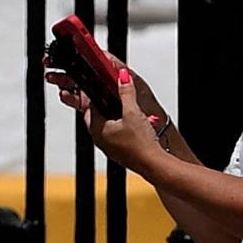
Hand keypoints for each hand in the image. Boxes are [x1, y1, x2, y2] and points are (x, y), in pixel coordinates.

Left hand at [44, 60, 168, 172]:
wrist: (152, 164)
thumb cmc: (140, 143)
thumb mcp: (133, 112)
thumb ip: (126, 93)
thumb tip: (122, 77)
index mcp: (97, 129)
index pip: (90, 107)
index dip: (98, 96)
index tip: (105, 89)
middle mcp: (99, 140)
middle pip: (97, 117)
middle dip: (106, 107)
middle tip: (117, 99)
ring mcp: (108, 148)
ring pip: (107, 127)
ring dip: (115, 119)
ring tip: (129, 112)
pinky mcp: (118, 153)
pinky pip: (116, 137)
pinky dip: (122, 129)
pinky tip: (134, 127)